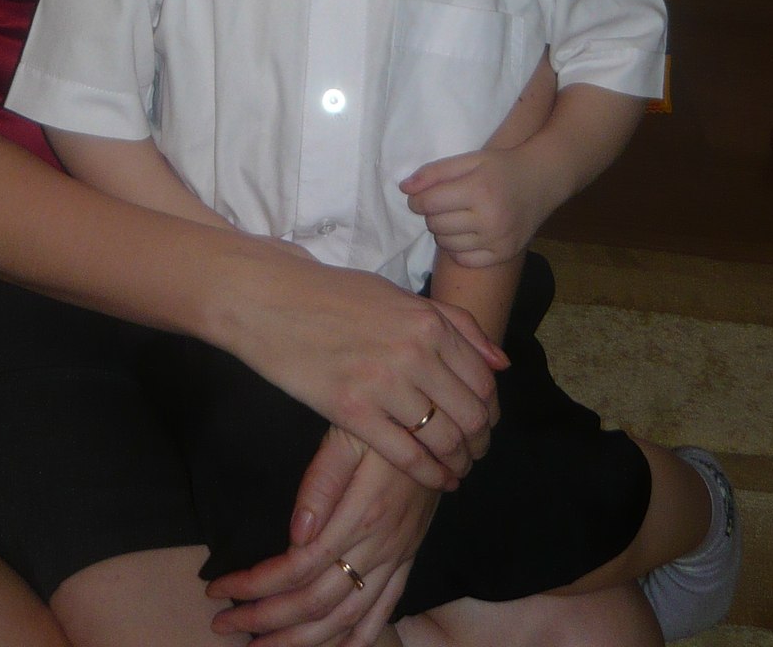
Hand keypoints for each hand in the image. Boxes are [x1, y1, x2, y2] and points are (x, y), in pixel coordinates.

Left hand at [207, 430, 437, 645]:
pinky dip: (357, 640)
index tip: (219, 587)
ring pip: (346, 619)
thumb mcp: (348, 435)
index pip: (298, 568)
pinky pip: (384, 611)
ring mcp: (397, 558)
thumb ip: (322, 483)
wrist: (438, 423)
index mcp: (360, 516)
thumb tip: (296, 536)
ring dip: (300, 641)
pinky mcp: (408, 558)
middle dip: (265, 619)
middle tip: (223, 624)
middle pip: (316, 602)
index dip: (256, 585)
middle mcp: (380, 547)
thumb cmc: (384, 421)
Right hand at [224, 251, 502, 486]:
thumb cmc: (333, 294)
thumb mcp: (399, 295)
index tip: (485, 423)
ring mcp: (383, 384)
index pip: (482, 380)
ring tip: (456, 468)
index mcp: (427, 321)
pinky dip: (427, 474)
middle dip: (479, 442)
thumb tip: (501, 363)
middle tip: (474, 452)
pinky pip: (404, 454)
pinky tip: (434, 478)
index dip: (490, 410)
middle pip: (469, 414)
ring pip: (442, 439)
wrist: (270, 299)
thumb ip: (454, 324)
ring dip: (457, 461)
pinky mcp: (351, 412)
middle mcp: (414, 352)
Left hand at [401, 144, 554, 267]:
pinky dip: (458, 248)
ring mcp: (497, 240)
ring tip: (456, 217)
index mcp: (478, 190)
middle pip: (435, 224)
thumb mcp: (469, 159)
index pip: (429, 203)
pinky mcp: (503, 254)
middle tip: (443, 204)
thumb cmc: (501, 167)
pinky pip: (464, 260)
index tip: (418, 196)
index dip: (416, 200)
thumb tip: (404, 188)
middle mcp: (488, 218)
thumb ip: (434, 172)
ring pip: (446, 244)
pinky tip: (466, 233)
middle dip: (431, 214)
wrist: (541, 181)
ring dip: (443, 231)